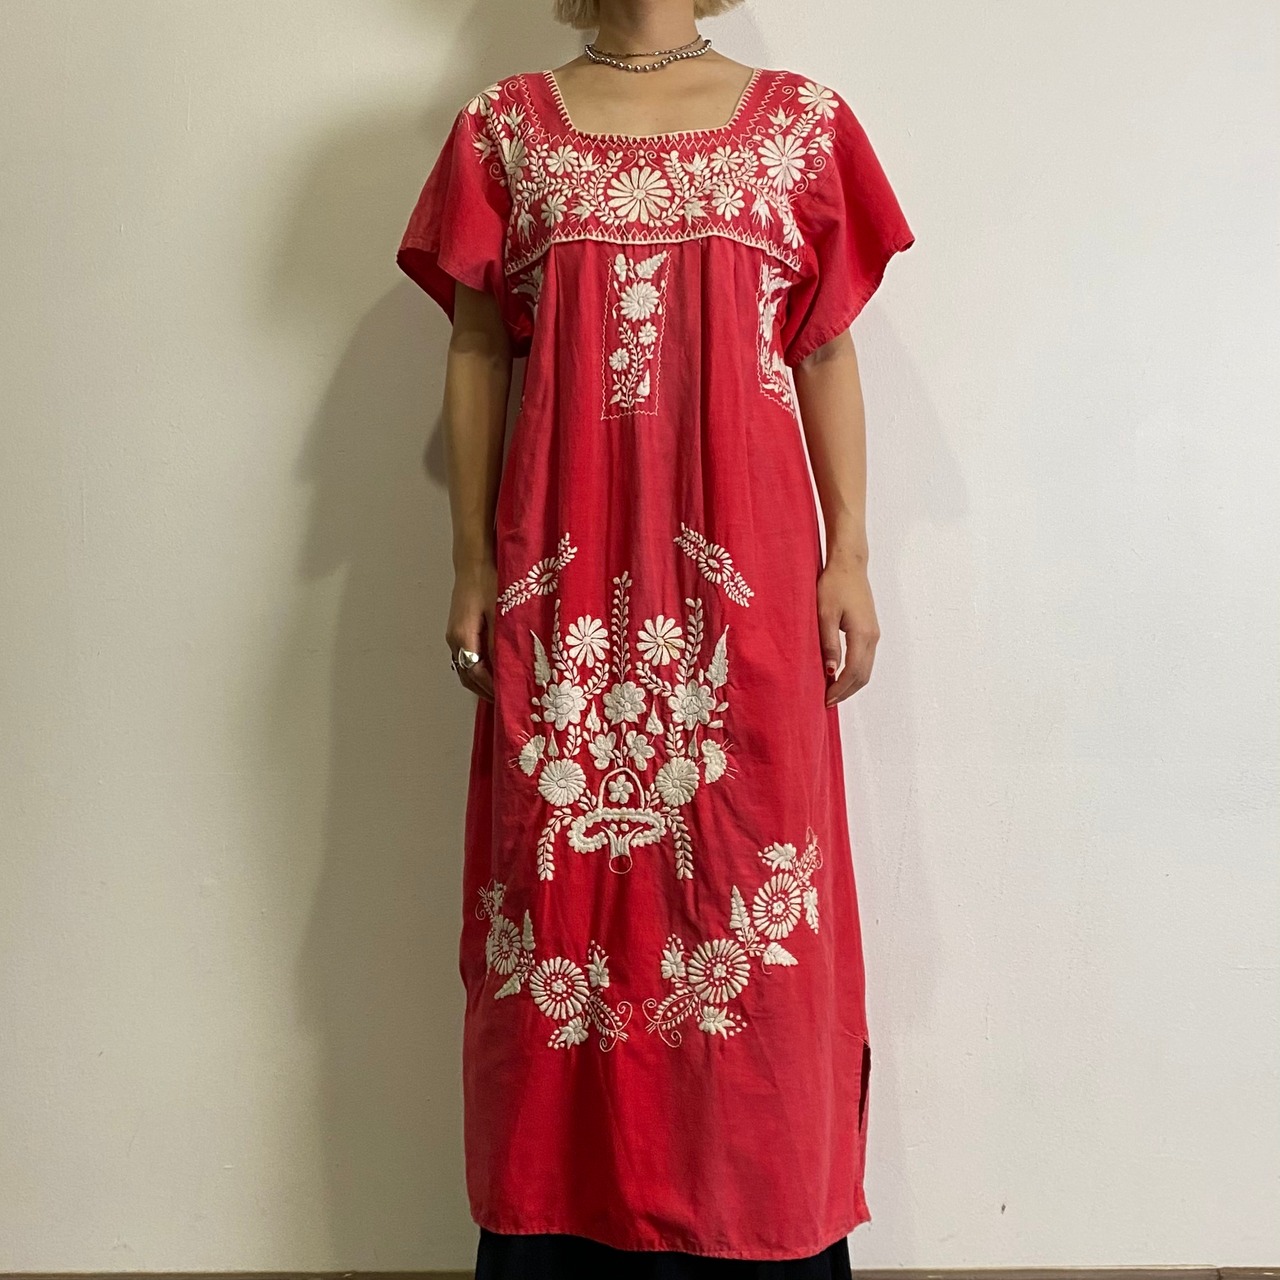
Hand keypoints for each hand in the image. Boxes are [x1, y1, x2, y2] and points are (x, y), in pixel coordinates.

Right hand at [446, 561, 496, 701]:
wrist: (474, 562)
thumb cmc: (488, 581)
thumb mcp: (499, 612)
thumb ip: (500, 641)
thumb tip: (506, 668)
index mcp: (462, 637)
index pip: (476, 674)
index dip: (491, 689)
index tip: (507, 698)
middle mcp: (454, 640)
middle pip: (467, 676)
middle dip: (485, 691)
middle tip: (505, 701)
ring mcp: (454, 635)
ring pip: (466, 668)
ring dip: (481, 682)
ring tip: (501, 691)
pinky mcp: (459, 630)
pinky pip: (467, 658)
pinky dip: (478, 670)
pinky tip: (493, 670)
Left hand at [817, 556, 879, 706]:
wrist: (849, 565)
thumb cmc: (833, 586)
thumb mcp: (824, 615)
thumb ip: (828, 643)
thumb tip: (831, 671)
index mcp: (862, 634)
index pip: (853, 672)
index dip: (840, 689)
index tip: (826, 700)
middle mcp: (872, 637)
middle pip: (863, 675)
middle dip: (846, 691)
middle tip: (827, 702)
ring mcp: (874, 634)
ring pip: (866, 669)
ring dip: (851, 683)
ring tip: (832, 692)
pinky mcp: (870, 630)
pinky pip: (865, 658)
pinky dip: (854, 672)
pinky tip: (839, 674)